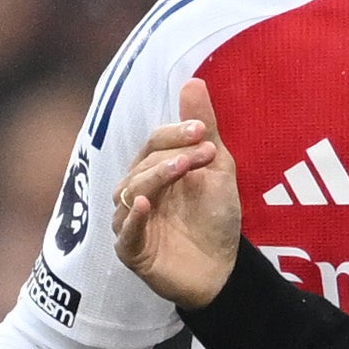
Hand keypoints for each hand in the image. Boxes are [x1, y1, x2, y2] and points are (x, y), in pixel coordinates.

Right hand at [109, 79, 244, 310]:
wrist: (223, 268)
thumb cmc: (215, 217)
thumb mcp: (217, 167)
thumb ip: (204, 127)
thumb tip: (193, 80)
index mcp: (153, 170)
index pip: (153, 143)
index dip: (175, 134)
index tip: (203, 131)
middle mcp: (136, 193)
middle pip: (141, 166)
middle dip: (172, 155)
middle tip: (204, 152)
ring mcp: (131, 222)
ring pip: (131, 193)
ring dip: (156, 177)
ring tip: (183, 170)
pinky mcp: (131, 251)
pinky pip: (125, 232)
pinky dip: (134, 218)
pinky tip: (146, 205)